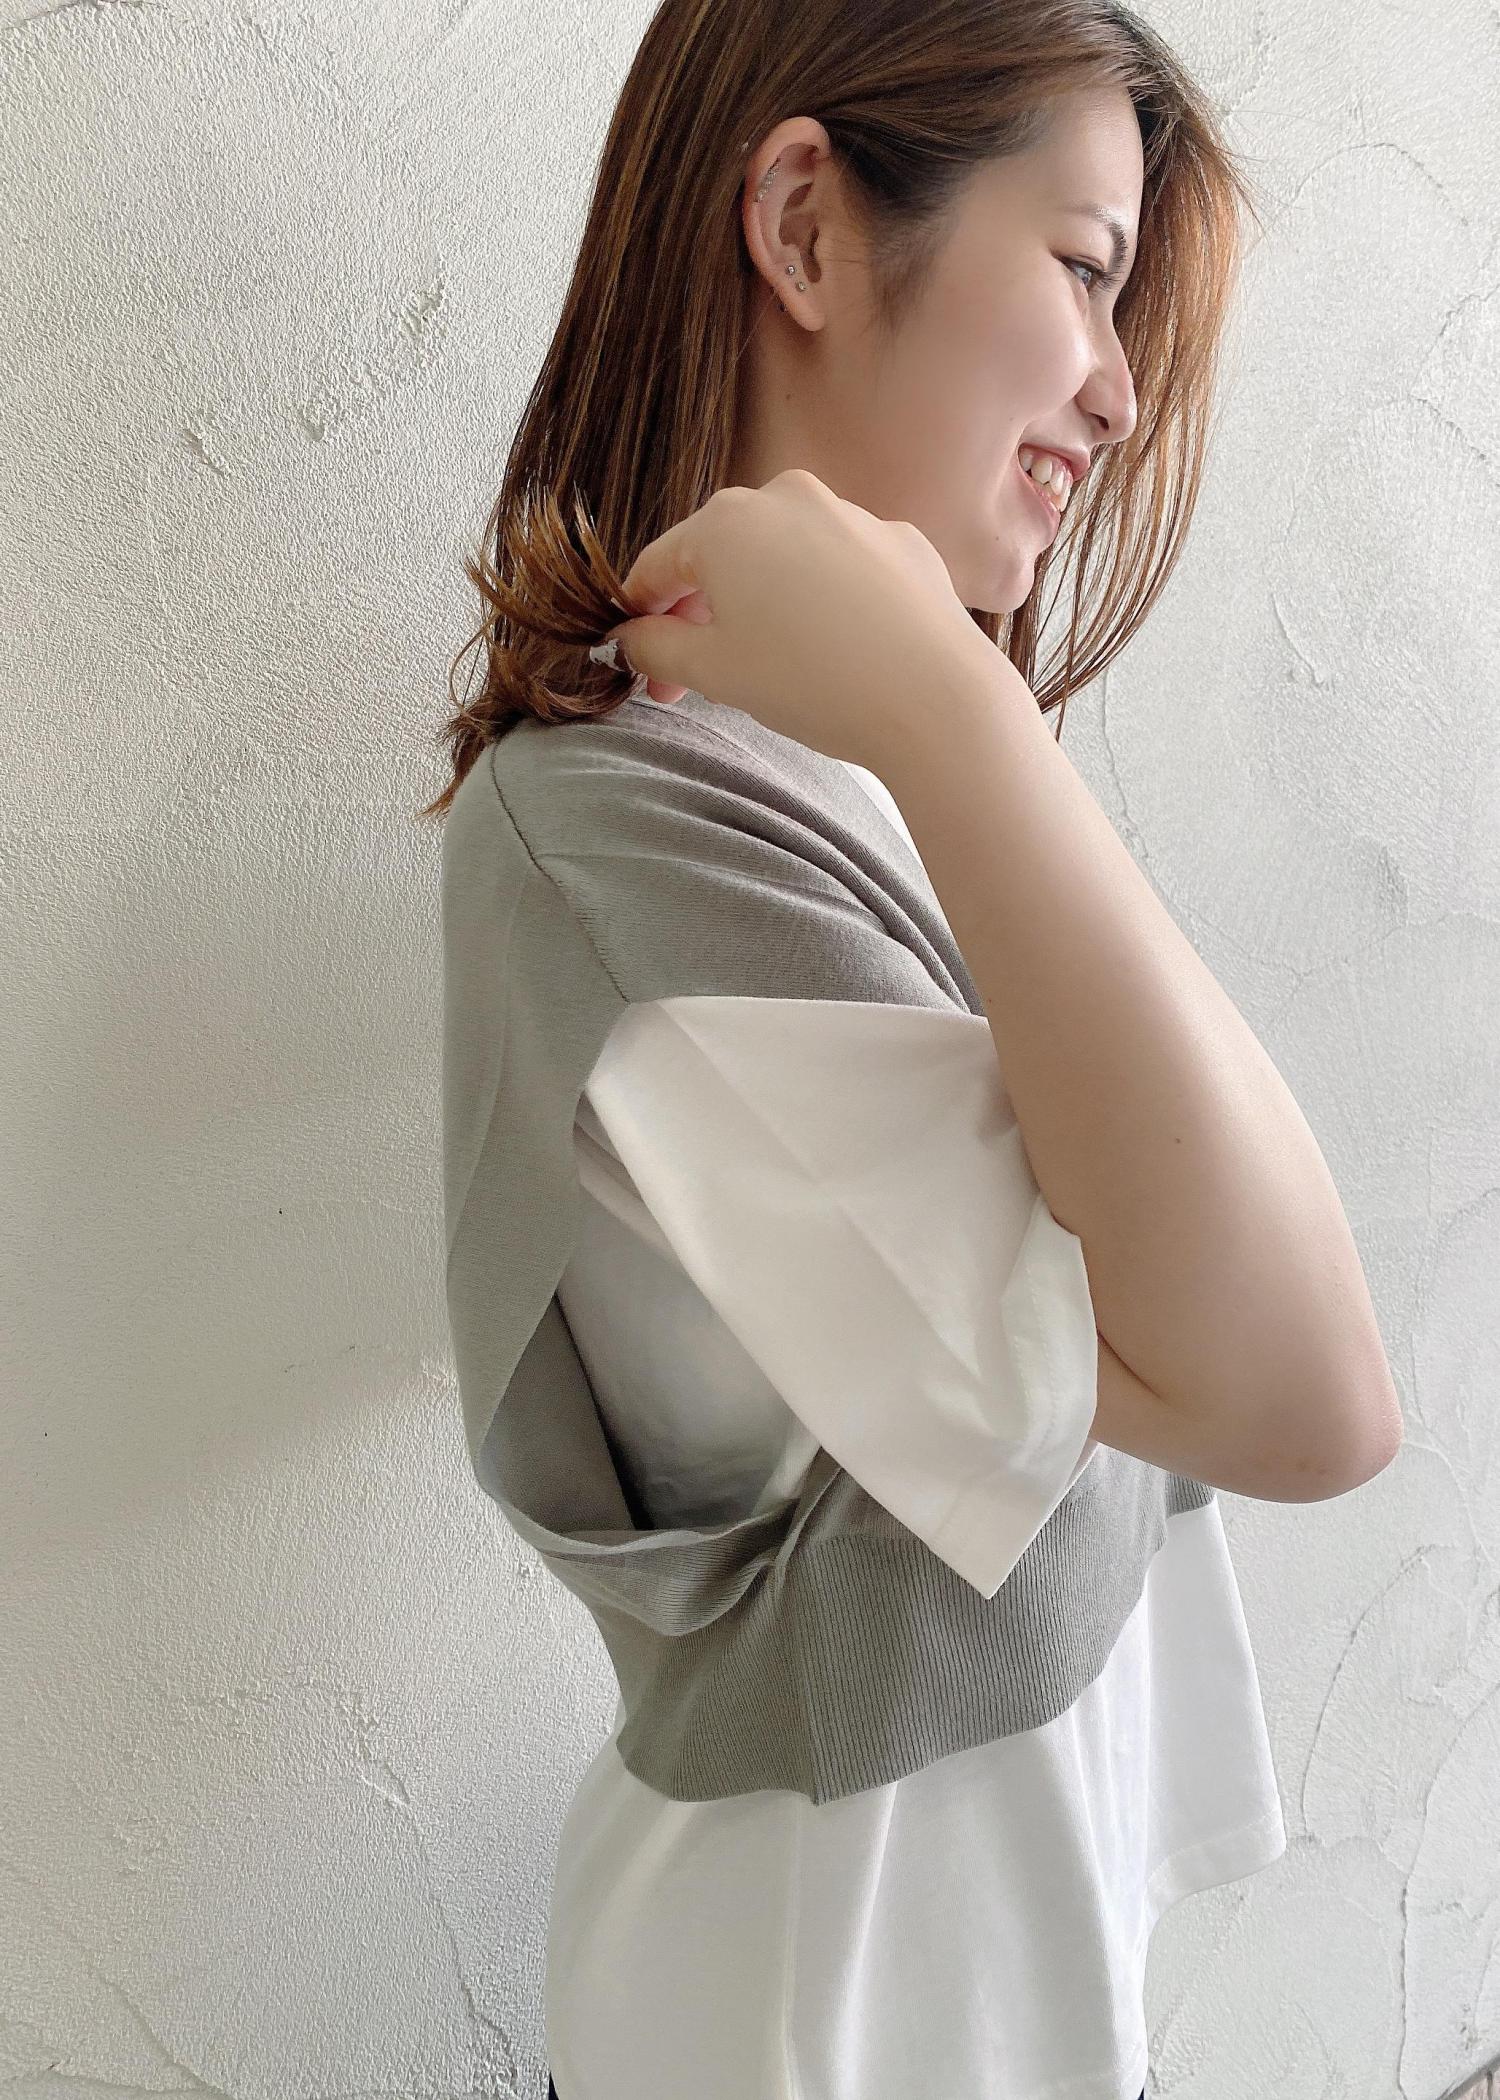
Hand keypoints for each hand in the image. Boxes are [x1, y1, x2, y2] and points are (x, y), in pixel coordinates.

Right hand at [592, 468, 1004, 773]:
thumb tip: (632, 637)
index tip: (637, 662)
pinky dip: (823, 603)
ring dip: (761, 607)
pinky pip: (841, 570)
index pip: (659, 566)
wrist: (934, 698)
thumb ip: (655, 648)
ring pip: (783, 560)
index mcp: (727, 521)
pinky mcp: (901, 543)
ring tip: (769, 670)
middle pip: (721, 556)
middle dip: (700, 616)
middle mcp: (788, 498)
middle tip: (693, 681)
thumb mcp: (712, 672)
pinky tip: (835, 652)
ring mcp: (852, 515)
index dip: (639, 618)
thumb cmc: (812, 683)